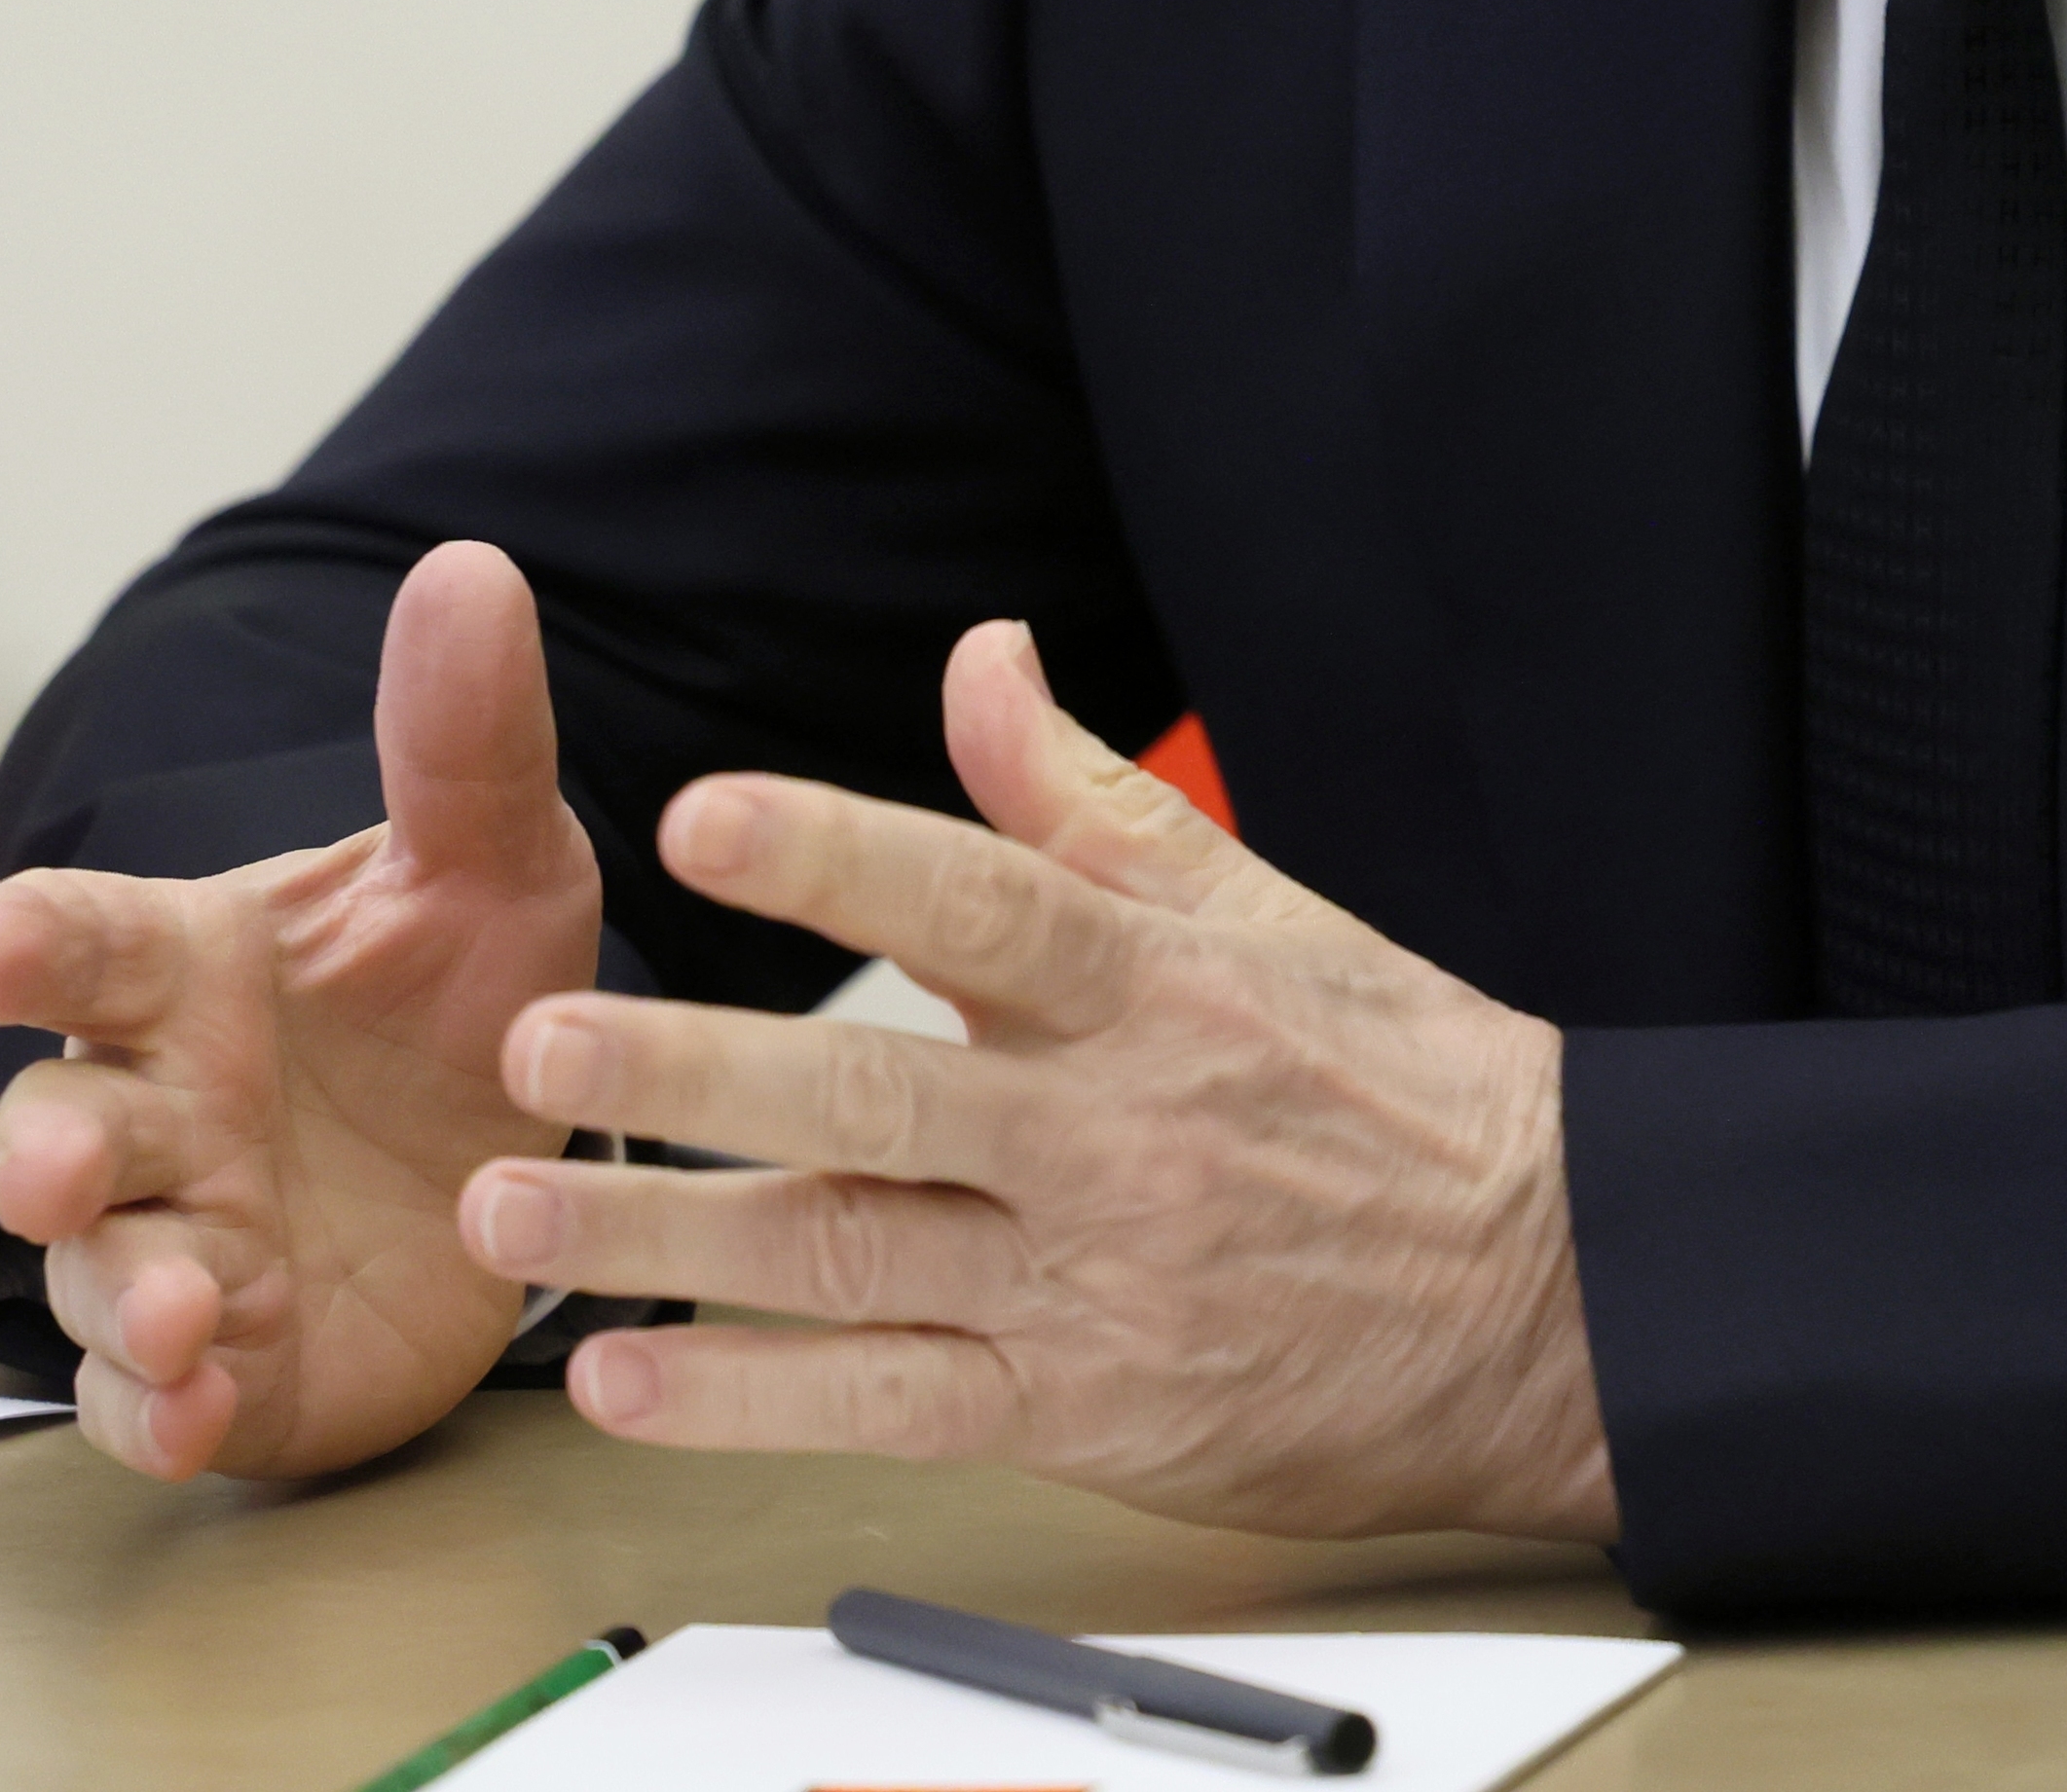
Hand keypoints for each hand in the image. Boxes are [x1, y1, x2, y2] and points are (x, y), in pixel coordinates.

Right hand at [0, 540, 603, 1478]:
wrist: (526, 1151)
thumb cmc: (462, 991)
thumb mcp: (493, 860)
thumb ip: (462, 740)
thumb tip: (468, 568)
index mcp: (186, 970)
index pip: (76, 941)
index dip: (25, 942)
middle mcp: (153, 1106)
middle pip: (57, 1125)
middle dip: (42, 1151)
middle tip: (57, 1165)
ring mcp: (177, 1239)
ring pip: (99, 1277)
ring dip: (124, 1297)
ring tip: (182, 1308)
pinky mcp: (226, 1364)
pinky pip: (155, 1404)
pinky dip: (162, 1415)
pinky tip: (195, 1413)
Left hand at [452, 622, 1615, 1544]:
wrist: (1554, 1293)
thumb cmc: (1405, 1088)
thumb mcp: (1265, 911)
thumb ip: (1089, 800)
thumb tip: (980, 657)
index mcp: (1159, 988)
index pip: (980, 905)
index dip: (838, 861)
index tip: (703, 822)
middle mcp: (1114, 1133)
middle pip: (876, 1096)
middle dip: (692, 1072)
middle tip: (537, 1045)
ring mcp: (1094, 1280)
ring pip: (849, 1253)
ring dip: (665, 1238)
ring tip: (512, 1215)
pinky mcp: (1086, 1407)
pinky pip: (892, 1404)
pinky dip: (752, 1399)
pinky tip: (628, 1383)